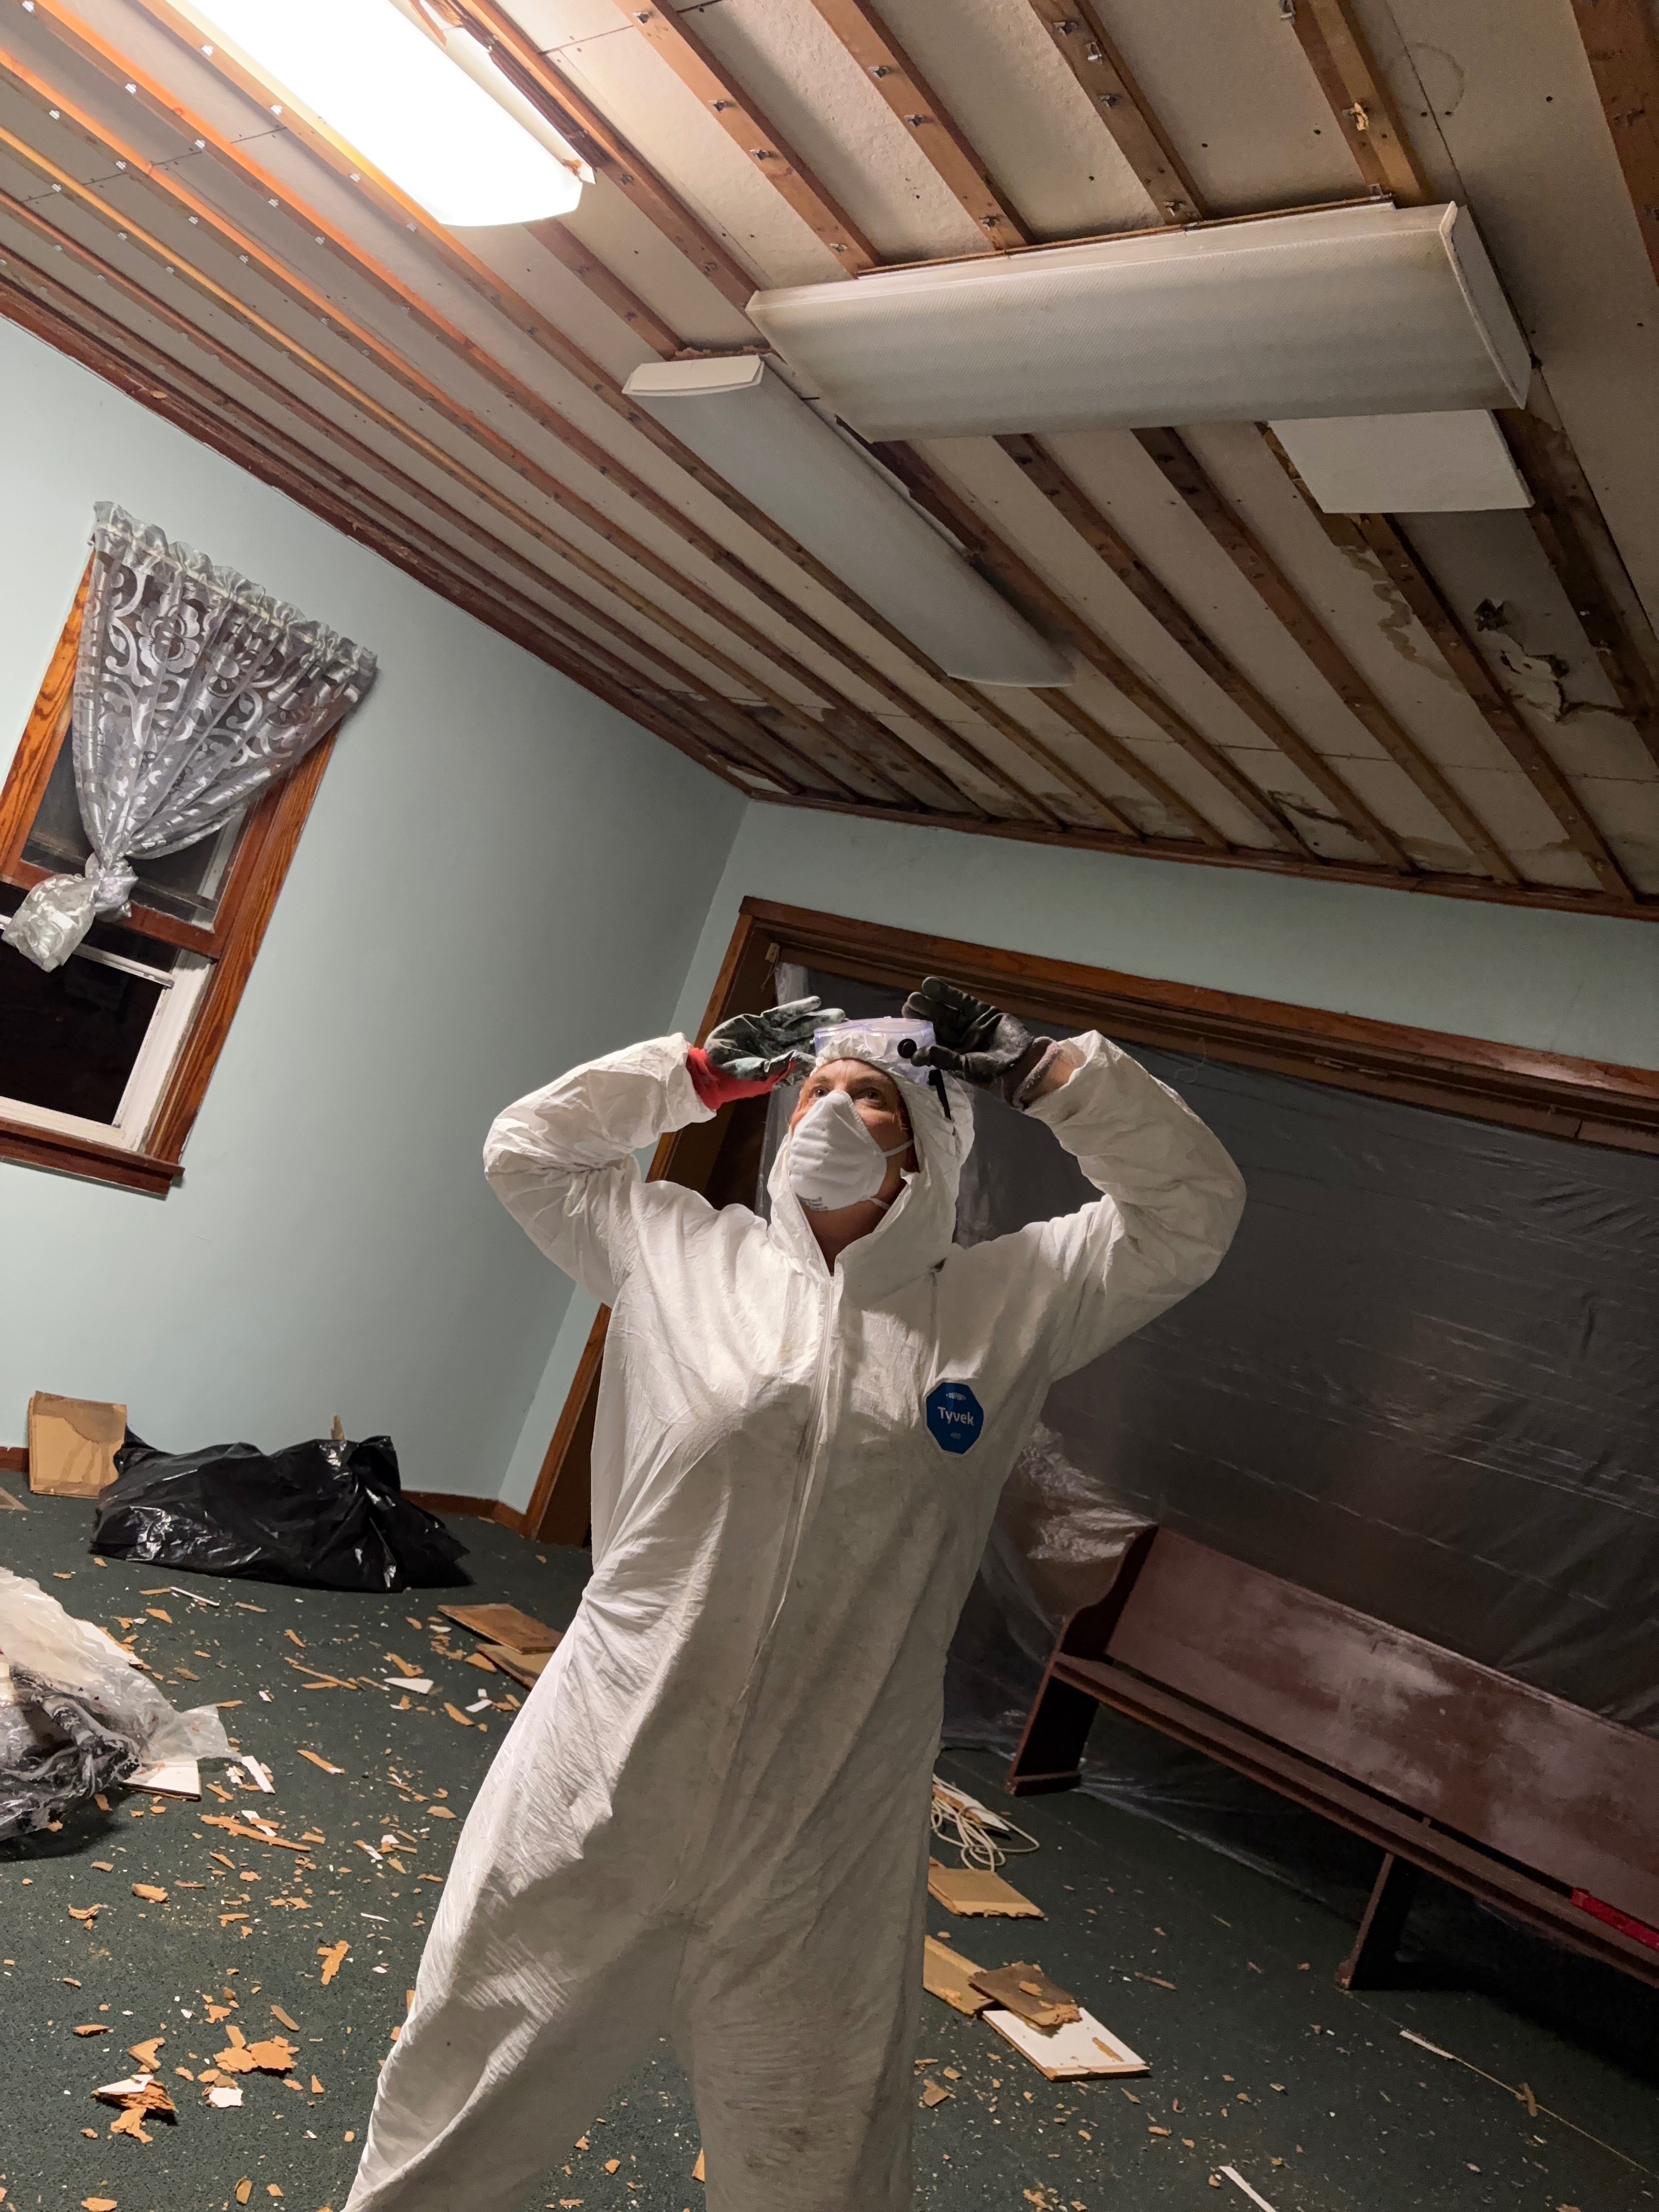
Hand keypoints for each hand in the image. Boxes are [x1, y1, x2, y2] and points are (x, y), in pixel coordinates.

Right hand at [690, 995, 845, 1108]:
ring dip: (817, 1019)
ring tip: (837, 1015)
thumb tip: (798, 1058)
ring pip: (800, 1025)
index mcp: (782, 1066)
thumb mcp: (754, 1074)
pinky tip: (814, 1003)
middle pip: (808, 1039)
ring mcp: (772, 1035)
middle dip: (826, 1033)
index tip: (842, 1050)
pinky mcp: (761, 1022)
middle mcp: (780, 1050)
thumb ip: (776, 1067)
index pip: (807, 1059)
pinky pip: (783, 1014)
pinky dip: (798, 1009)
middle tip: (847, 1027)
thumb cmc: (733, 1076)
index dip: (823, 1054)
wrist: (711, 1066)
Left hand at [899, 976, 1053, 1104]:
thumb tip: (915, 1056)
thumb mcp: (965, 1066)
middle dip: (923, 1013)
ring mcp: (970, 1023)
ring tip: (917, 994)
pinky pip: (961, 1001)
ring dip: (932, 1001)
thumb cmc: (993, 1071)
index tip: (905, 1022)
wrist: (1023, 1063)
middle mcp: (959, 1038)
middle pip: (937, 1022)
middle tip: (909, 1004)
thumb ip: (942, 1058)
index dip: (918, 1031)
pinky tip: (931, 984)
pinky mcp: (982, 1011)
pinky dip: (947, 993)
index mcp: (952, 1054)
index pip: (930, 1040)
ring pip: (946, 1010)